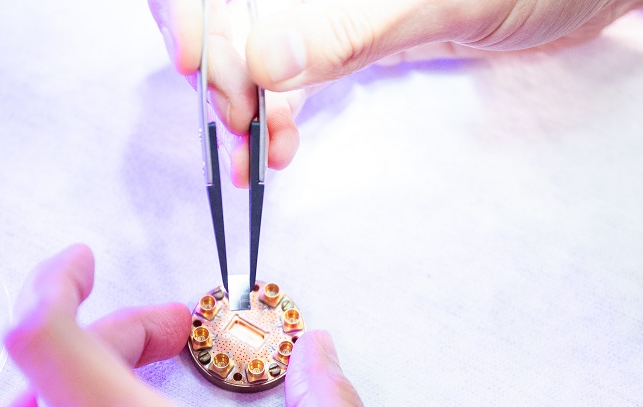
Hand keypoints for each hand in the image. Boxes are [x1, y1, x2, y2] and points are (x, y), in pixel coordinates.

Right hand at [148, 0, 642, 183]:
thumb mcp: (450, 0)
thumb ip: (354, 28)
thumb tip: (265, 60)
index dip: (192, 8)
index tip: (200, 68)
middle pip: (225, 7)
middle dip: (217, 65)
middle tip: (239, 124)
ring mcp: (323, 1)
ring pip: (247, 43)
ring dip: (240, 101)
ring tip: (254, 155)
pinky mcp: (341, 31)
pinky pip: (283, 70)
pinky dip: (272, 111)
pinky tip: (278, 146)